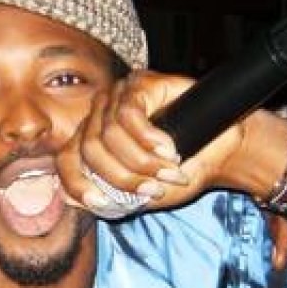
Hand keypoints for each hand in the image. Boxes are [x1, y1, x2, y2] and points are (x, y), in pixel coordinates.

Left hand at [59, 70, 217, 216]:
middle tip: (154, 191)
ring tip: (170, 172)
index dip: (77, 183)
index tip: (100, 203)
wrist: (220, 151)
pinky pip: (130, 115)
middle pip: (90, 150)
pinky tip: (170, 147)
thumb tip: (71, 200)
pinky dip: (149, 139)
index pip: (66, 160)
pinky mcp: (138, 83)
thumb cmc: (180, 172)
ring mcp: (116, 97)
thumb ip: (109, 198)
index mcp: (91, 141)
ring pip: (110, 135)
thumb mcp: (141, 195)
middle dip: (122, 178)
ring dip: (143, 162)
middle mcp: (98, 116)